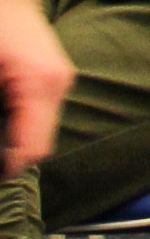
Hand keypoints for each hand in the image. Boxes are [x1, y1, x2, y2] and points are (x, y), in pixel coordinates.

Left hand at [0, 0, 69, 179]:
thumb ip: (1, 115)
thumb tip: (4, 154)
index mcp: (42, 86)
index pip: (30, 152)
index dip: (6, 167)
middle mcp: (56, 85)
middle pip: (35, 143)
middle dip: (9, 150)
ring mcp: (54, 78)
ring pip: (34, 127)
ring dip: (12, 134)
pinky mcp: (45, 72)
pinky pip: (33, 109)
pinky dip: (14, 118)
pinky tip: (0, 113)